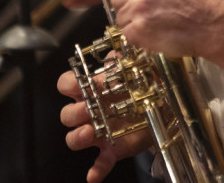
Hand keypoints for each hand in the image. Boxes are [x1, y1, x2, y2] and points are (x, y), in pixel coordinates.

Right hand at [57, 68, 151, 182]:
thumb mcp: (130, 69)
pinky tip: (94, 175)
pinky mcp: (110, 150)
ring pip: (74, 138)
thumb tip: (114, 53)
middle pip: (66, 114)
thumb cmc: (137, 87)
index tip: (80, 85)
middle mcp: (88, 112)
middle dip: (74, 112)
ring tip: (90, 133)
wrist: (158, 107)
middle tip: (89, 109)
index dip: (69, 85)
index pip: (65, 85)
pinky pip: (99, 163)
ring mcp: (97, 132)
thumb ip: (120, 60)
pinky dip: (96, 170)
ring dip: (78, 137)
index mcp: (89, 90)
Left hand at [106, 0, 219, 57]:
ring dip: (133, 20)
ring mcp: (139, 7)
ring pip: (120, 15)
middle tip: (148, 6)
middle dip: (127, 3)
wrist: (210, 24)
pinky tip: (153, 30)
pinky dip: (137, 36)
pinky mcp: (140, 29)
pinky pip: (126, 32)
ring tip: (154, 18)